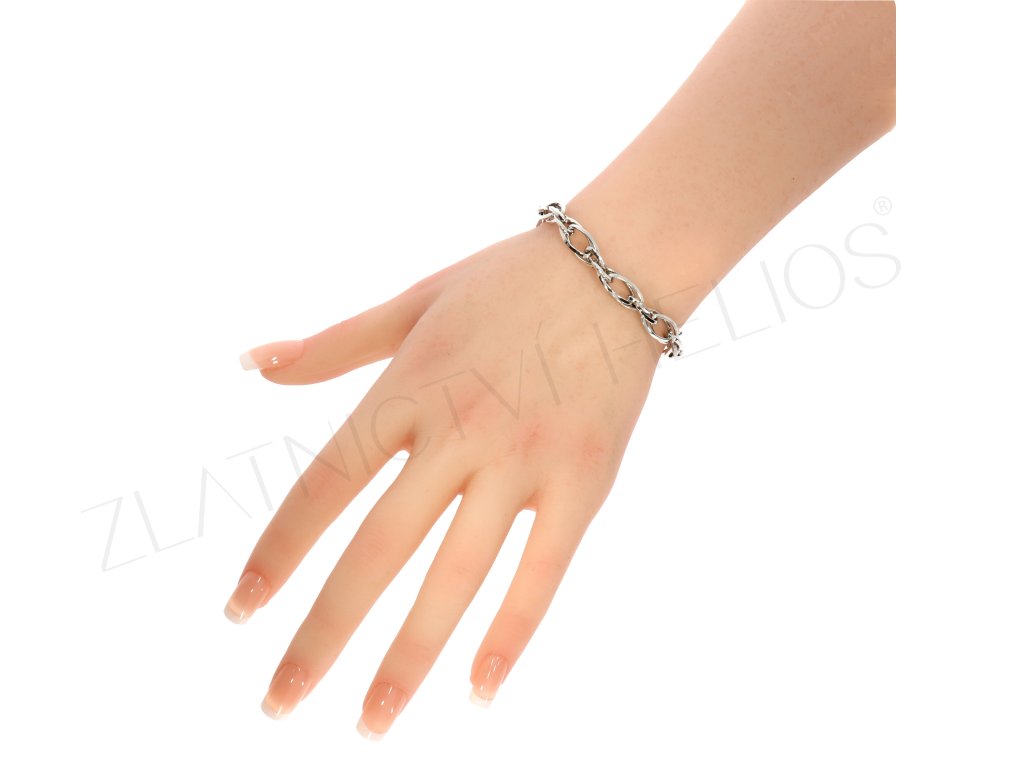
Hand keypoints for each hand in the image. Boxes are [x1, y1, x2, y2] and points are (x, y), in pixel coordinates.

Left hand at [225, 222, 660, 738]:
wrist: (617, 261)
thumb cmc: (508, 280)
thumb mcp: (413, 301)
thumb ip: (332, 345)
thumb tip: (251, 363)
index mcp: (408, 389)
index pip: (324, 486)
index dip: (277, 553)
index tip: (239, 612)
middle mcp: (457, 433)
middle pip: (376, 550)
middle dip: (322, 635)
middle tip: (279, 706)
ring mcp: (523, 460)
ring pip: (456, 576)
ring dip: (408, 657)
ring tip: (371, 724)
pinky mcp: (583, 480)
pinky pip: (544, 569)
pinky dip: (513, 632)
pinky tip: (480, 691)